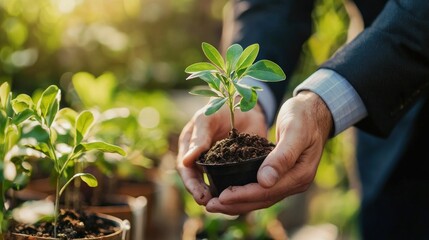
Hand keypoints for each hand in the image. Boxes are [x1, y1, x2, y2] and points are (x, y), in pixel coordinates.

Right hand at [177, 101, 267, 204]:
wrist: (246, 105)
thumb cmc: (220, 108)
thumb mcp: (207, 118)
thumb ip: (199, 137)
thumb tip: (185, 161)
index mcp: (190, 147)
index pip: (186, 170)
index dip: (191, 185)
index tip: (199, 196)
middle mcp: (201, 159)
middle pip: (198, 181)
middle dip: (202, 194)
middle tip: (210, 204)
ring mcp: (217, 164)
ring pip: (214, 184)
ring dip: (217, 196)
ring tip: (224, 205)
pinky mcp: (234, 166)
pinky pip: (232, 180)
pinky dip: (234, 190)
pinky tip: (240, 198)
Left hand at [205, 91, 332, 214]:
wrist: (315, 110)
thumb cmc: (304, 116)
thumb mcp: (294, 131)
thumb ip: (282, 157)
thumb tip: (265, 182)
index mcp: (300, 174)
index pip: (267, 191)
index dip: (243, 195)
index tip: (221, 196)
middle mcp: (295, 182)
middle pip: (262, 200)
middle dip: (236, 204)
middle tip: (210, 206)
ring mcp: (289, 181)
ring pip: (261, 198)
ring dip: (238, 202)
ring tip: (214, 204)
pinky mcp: (282, 175)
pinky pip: (262, 189)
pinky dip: (245, 192)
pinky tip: (230, 192)